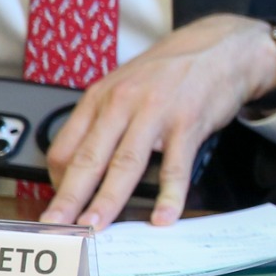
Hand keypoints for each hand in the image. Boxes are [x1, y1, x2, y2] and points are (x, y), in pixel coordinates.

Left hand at [40, 14, 275, 229]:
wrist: (220, 48)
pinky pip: (175, 166)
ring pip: (125, 165)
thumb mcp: (125, 85)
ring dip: (108, 200)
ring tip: (96, 226)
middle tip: (56, 227)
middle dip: (69, 198)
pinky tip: (163, 216)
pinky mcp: (188, 123)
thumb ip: (104, 120)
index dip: (57, 184)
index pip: (65, 147)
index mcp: (100, 97)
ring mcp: (155, 113)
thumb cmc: (171, 71)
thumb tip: (85, 163)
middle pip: (88, 159)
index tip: (59, 207)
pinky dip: (169, 195)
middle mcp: (122, 103)